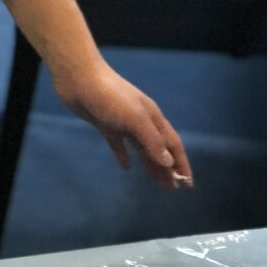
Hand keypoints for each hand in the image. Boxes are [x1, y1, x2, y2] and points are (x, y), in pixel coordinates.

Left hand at [52, 59, 192, 190]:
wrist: (78, 78)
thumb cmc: (108, 96)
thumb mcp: (134, 118)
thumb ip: (152, 141)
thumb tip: (168, 162)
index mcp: (152, 117)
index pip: (172, 144)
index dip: (181, 164)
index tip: (188, 183)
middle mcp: (141, 120)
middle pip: (159, 148)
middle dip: (168, 168)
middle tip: (173, 189)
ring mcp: (122, 122)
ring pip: (141, 148)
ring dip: (151, 164)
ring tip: (158, 182)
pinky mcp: (105, 123)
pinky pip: (118, 143)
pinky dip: (123, 155)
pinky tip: (126, 167)